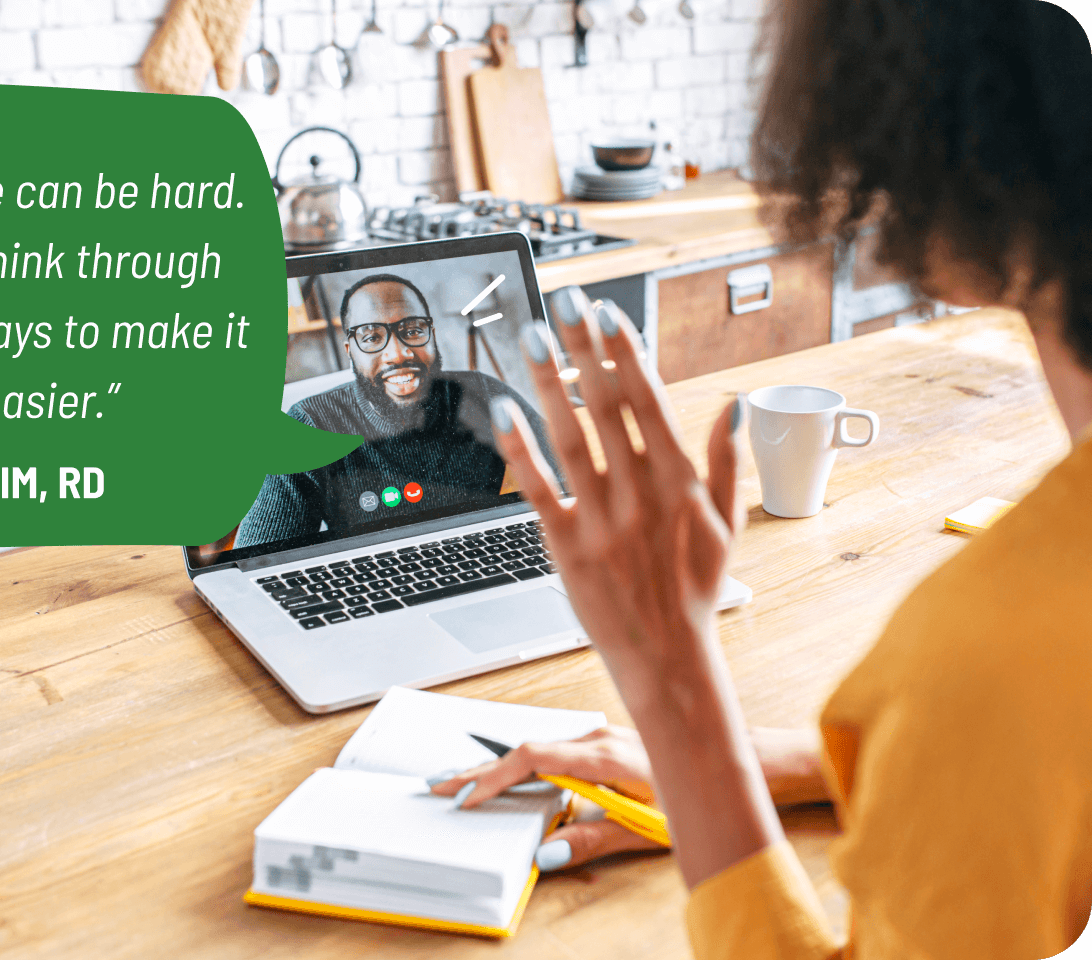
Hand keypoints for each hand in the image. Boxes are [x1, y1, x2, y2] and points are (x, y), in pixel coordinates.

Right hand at [428, 726, 829, 871]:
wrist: (737, 762)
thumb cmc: (698, 794)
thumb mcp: (646, 827)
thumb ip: (593, 839)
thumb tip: (546, 853)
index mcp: (604, 754)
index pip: (533, 759)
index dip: (494, 778)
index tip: (464, 797)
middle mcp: (598, 738)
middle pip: (525, 750)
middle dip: (478, 769)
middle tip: (437, 785)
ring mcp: (600, 737)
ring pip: (537, 748)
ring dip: (499, 767)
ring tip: (461, 782)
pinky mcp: (604, 743)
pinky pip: (554, 750)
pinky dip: (524, 763)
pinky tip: (509, 777)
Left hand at [490, 287, 743, 687]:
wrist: (669, 660)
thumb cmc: (696, 593)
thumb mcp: (729, 526)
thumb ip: (726, 463)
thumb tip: (732, 406)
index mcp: (680, 481)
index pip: (649, 400)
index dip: (626, 352)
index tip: (609, 313)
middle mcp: (640, 492)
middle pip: (606, 404)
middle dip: (585, 347)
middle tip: (566, 301)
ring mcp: (602, 518)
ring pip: (570, 435)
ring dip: (550, 381)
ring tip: (533, 336)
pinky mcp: (568, 546)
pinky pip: (539, 489)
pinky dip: (520, 449)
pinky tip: (505, 411)